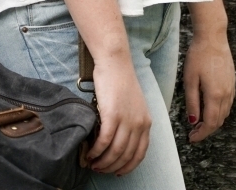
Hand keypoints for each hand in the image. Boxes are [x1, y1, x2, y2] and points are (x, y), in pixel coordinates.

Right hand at [86, 54, 151, 175]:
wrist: (115, 63)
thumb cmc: (121, 81)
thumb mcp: (134, 105)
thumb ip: (131, 123)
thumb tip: (119, 144)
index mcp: (146, 122)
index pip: (140, 154)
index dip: (128, 166)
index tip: (117, 172)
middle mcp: (139, 124)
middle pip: (126, 156)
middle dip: (112, 167)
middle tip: (99, 169)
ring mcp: (126, 120)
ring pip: (115, 152)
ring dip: (102, 162)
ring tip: (92, 164)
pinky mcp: (112, 115)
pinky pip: (104, 141)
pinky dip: (96, 151)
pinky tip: (89, 153)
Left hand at [184, 29, 235, 142]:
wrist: (213, 37)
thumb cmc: (198, 56)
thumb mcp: (190, 79)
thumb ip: (192, 102)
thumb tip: (193, 121)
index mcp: (215, 95)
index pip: (210, 123)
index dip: (201, 134)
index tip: (191, 138)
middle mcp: (226, 94)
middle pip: (219, 121)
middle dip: (207, 130)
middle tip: (193, 132)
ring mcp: (231, 88)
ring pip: (225, 113)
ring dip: (213, 121)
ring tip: (200, 122)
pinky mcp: (232, 82)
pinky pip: (228, 104)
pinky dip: (220, 111)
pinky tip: (210, 108)